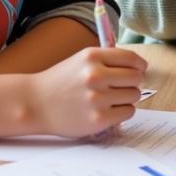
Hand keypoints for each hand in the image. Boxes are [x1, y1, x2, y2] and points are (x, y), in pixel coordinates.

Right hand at [28, 46, 147, 138]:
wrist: (35, 103)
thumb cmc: (61, 81)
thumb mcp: (81, 61)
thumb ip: (108, 60)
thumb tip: (139, 68)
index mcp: (92, 56)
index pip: (131, 58)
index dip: (139, 65)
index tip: (140, 69)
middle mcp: (95, 75)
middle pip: (136, 78)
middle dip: (134, 82)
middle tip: (123, 86)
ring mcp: (97, 98)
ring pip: (134, 95)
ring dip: (128, 97)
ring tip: (112, 98)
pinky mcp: (98, 119)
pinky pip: (128, 112)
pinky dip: (122, 111)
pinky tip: (109, 109)